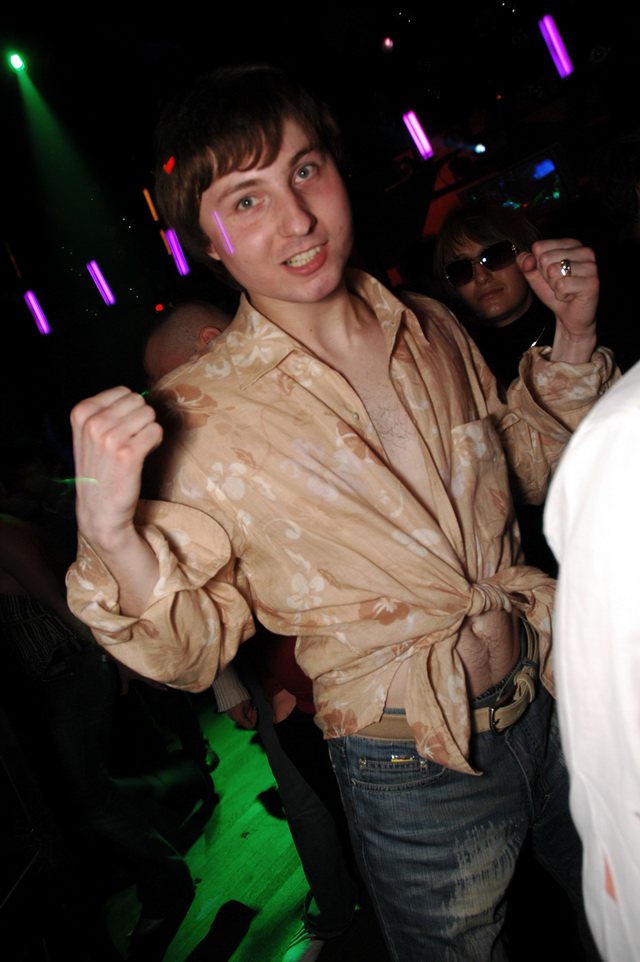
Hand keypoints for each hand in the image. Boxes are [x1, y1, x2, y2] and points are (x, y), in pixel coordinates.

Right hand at [71, 387, 162, 551]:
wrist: (100, 509)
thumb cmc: (99, 471)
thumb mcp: (88, 435)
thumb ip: (104, 412)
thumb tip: (134, 395)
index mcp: (81, 413)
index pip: (123, 392)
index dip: (129, 410)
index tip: (121, 429)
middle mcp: (93, 423)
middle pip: (138, 401)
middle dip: (140, 419)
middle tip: (131, 441)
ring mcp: (110, 438)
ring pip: (149, 414)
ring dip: (148, 430)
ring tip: (136, 448)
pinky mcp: (128, 454)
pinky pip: (156, 431)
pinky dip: (156, 441)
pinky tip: (144, 455)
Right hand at [226, 699, 257, 728]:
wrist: (228, 691)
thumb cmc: (239, 697)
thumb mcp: (247, 704)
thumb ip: (249, 713)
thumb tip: (250, 715)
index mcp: (239, 718)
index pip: (250, 726)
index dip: (255, 719)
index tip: (254, 711)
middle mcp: (234, 719)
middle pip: (245, 722)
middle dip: (250, 715)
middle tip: (251, 707)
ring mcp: (230, 716)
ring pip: (241, 719)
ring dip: (245, 714)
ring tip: (246, 705)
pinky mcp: (228, 713)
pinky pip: (236, 715)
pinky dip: (241, 712)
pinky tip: (242, 705)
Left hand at [518, 239, 597, 362]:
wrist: (569, 316)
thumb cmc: (554, 292)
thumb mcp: (535, 275)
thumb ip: (525, 263)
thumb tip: (526, 259)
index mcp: (571, 244)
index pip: (539, 247)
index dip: (539, 266)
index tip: (551, 275)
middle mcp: (584, 251)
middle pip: (545, 258)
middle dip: (546, 277)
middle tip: (559, 284)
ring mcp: (591, 266)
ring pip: (553, 271)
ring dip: (554, 287)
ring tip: (566, 290)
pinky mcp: (592, 283)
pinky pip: (561, 285)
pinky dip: (561, 296)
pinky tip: (571, 297)